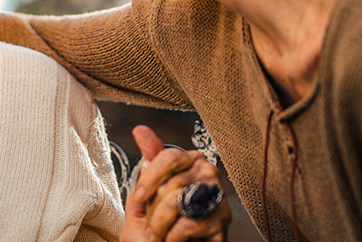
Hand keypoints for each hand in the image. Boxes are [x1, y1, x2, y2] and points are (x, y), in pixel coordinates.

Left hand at [120, 125, 230, 241]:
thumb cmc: (157, 229)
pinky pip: (187, 225)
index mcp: (191, 162)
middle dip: (153, 210)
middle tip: (152, 224)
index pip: (170, 156)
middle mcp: (209, 175)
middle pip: (172, 183)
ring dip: (160, 225)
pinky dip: (172, 238)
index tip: (139, 197)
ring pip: (178, 202)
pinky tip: (174, 241)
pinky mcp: (222, 224)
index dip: (150, 178)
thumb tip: (141, 130)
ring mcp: (219, 199)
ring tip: (160, 234)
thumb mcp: (145, 195)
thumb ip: (148, 164)